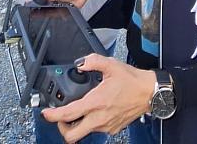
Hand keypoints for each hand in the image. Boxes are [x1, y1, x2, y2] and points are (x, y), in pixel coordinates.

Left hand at [41, 54, 155, 141]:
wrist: (150, 93)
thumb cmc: (132, 81)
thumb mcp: (111, 65)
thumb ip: (93, 61)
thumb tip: (81, 63)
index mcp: (96, 103)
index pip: (68, 115)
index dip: (53, 116)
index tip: (46, 113)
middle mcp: (99, 118)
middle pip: (72, 135)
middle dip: (62, 128)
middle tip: (61, 117)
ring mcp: (106, 126)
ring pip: (84, 133)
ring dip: (77, 125)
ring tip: (78, 112)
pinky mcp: (113, 129)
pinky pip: (96, 130)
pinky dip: (90, 123)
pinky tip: (94, 112)